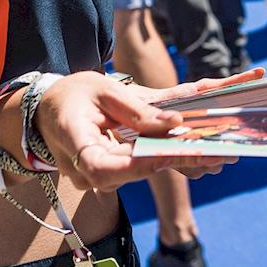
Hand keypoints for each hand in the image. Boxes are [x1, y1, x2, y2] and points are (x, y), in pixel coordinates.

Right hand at [32, 72, 230, 190]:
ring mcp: (95, 177)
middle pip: (131, 173)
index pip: (102, 166)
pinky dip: (168, 159)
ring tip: (217, 152)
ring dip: (178, 163)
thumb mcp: (103, 89)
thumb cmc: (72, 94)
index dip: (137, 164)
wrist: (49, 111)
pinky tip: (200, 152)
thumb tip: (175, 122)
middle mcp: (83, 168)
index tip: (169, 154)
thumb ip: (137, 109)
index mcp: (74, 140)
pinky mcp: (110, 174)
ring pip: (140, 173)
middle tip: (214, 153)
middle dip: (174, 162)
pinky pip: (140, 169)